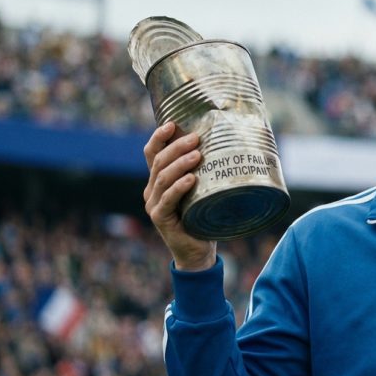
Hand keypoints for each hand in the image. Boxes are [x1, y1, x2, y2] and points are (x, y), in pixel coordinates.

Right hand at [143, 122, 216, 270]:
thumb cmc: (203, 216)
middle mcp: (152, 190)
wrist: (198, 251)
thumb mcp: (202, 190)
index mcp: (159, 180)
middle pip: (159, 162)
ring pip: (162, 178)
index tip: (172, 123)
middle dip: (176, 147)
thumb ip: (203, 171)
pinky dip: (179, 187)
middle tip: (196, 138)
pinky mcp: (160, 218)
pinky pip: (168, 199)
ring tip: (197, 155)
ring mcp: (154, 204)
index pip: (152, 153)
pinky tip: (191, 179)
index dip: (159, 137)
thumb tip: (223, 144)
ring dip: (180, 164)